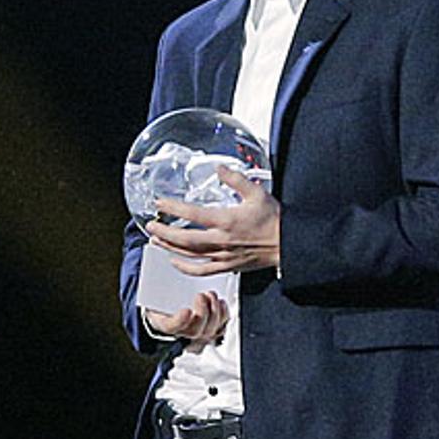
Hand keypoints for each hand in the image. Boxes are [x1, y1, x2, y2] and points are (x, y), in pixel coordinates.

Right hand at [145, 291, 228, 348]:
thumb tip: (158, 275)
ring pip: (209, 331)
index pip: (171, 327)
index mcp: (164, 323)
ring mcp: (198, 333)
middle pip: (194, 331)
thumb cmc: (164, 301)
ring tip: (212, 295)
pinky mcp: (211, 329)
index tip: (186, 310)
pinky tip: (221, 303)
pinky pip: (220, 328)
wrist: (169, 309)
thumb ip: (157, 287)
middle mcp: (182, 332)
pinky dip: (223, 315)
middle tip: (201, 295)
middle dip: (202, 312)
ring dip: (214, 312)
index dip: (180, 321)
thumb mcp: (158, 293)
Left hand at [146, 166, 280, 275]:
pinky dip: (185, 268)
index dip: (173, 209)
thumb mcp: (256, 193)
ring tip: (156, 241)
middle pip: (185, 239)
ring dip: (170, 248)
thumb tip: (219, 168)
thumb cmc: (274, 220)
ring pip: (190, 255)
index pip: (192, 215)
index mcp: (227, 220)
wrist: (288, 244)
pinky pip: (201, 270)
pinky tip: (175, 262)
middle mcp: (222, 240)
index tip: (160, 204)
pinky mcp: (227, 266)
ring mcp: (223, 255)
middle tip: (151, 226)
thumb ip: (235, 179)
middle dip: (164, 232)